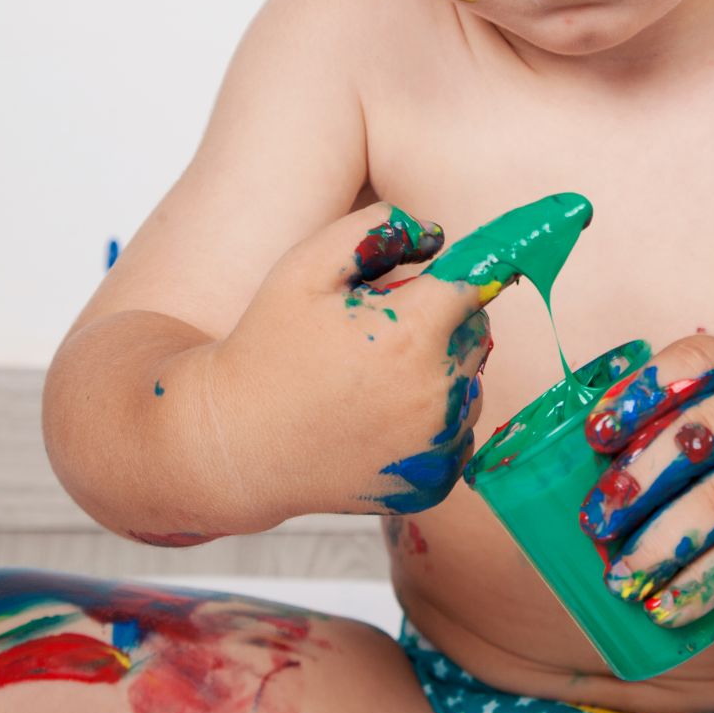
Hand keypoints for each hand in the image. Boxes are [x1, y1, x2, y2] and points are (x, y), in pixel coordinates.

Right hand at [215, 203, 516, 526]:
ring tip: (379, 375)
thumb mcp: (306, 267)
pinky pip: (461, 432)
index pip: (472, 287)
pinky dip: (435, 420)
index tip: (434, 282)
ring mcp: (437, 445)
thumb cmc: (268, 346)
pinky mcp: (435, 481)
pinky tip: (383, 416)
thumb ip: (377, 231)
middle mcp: (436, 393)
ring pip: (473, 383)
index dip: (451, 278)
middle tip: (384, 332)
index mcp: (412, 335)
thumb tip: (435, 235)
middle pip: (477, 333)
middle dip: (442, 322)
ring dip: (443, 371)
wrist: (236, 443)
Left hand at [577, 334, 713, 624]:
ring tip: (623, 574)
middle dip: (637, 481)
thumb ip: (692, 430)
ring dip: (662, 542)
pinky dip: (702, 583)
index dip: (640, 394)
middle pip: (699, 435)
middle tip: (595, 520)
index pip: (693, 362)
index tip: (596, 434)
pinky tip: (668, 606)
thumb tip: (603, 488)